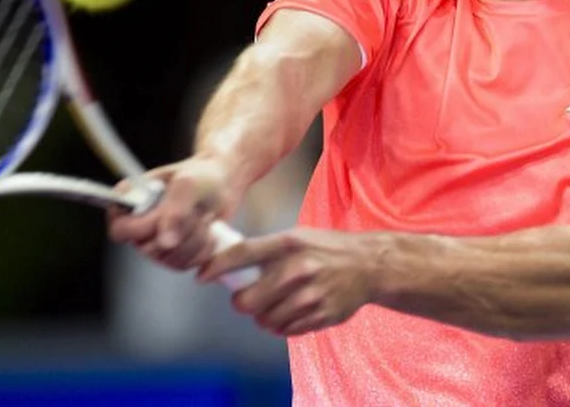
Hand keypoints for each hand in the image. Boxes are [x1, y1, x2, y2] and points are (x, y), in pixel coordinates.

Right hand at [106, 154, 239, 270]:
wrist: (222, 184)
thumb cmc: (200, 177)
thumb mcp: (188, 185)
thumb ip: (175, 210)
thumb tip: (166, 243)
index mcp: (129, 202)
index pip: (120, 230)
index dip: (142, 229)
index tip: (165, 215)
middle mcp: (137, 226)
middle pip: (147, 249)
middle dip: (180, 230)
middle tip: (194, 210)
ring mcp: (154, 244)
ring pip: (169, 259)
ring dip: (194, 238)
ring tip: (201, 216)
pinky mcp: (173, 256)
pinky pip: (184, 264)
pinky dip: (202, 248)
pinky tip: (207, 230)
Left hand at [196, 227, 376, 335]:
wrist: (368, 265)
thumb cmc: (325, 249)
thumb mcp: (296, 237)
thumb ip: (266, 250)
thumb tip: (227, 263)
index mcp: (288, 243)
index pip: (241, 255)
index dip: (216, 268)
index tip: (201, 277)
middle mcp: (297, 269)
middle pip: (246, 301)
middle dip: (242, 302)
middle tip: (249, 298)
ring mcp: (310, 295)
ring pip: (264, 321)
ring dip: (263, 317)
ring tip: (273, 305)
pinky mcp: (320, 315)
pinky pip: (285, 331)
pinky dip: (281, 326)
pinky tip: (289, 312)